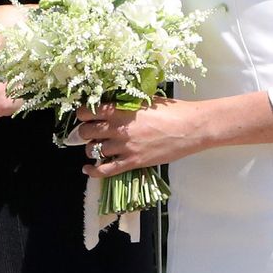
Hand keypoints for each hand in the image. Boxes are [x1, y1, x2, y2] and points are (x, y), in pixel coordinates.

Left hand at [76, 98, 206, 178]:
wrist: (190, 128)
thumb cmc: (172, 110)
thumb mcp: (146, 100)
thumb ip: (127, 103)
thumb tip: (113, 104)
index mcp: (122, 110)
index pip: (89, 112)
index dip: (83, 114)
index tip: (84, 115)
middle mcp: (119, 129)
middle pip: (87, 132)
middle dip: (84, 132)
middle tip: (87, 131)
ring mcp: (125, 147)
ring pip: (94, 150)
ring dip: (91, 149)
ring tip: (95, 147)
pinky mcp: (133, 162)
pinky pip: (105, 170)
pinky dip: (93, 171)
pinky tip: (88, 169)